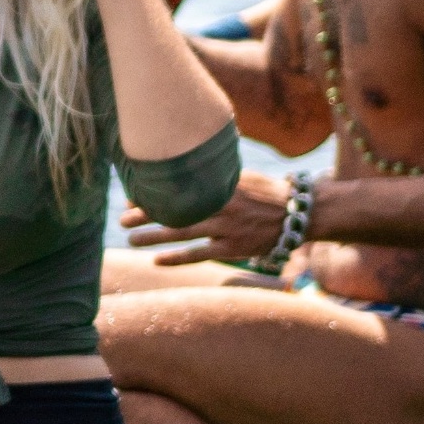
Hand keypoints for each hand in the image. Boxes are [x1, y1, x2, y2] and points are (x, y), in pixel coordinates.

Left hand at [123, 167, 296, 266]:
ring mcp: (228, 228)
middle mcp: (223, 205)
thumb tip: (182, 162)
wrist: (300, 214)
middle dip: (148, 214)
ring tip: (132, 239)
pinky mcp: (234, 248)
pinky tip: (157, 261)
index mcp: (222, 185)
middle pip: (178, 209)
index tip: (133, 195)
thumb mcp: (241, 175)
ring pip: (184, 233)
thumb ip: (214, 173)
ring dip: (155, 237)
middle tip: (123, 218)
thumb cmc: (266, 192)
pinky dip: (177, 258)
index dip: (156, 193)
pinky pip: (200, 255)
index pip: (183, 188)